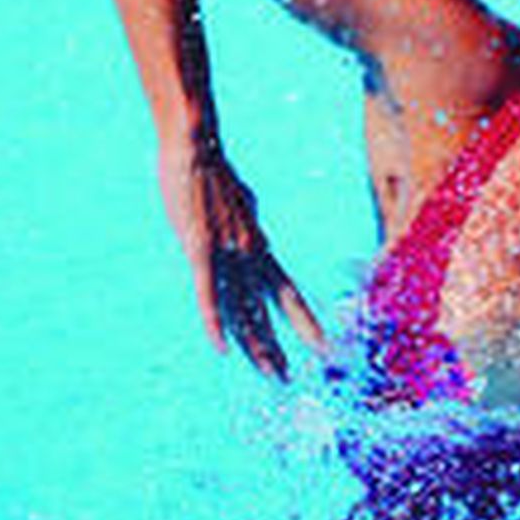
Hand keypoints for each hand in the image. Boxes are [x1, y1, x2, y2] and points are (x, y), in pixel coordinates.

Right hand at [159, 143, 325, 378]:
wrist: (197, 143)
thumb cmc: (213, 172)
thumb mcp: (237, 207)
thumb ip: (246, 229)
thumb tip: (256, 240)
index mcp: (259, 246)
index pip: (287, 293)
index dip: (303, 321)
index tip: (322, 345)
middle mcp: (249, 254)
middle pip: (268, 310)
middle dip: (279, 345)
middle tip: (291, 376)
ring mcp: (226, 252)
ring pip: (242, 309)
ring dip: (256, 344)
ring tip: (273, 372)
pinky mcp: (200, 249)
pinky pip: (208, 293)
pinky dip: (214, 321)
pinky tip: (221, 348)